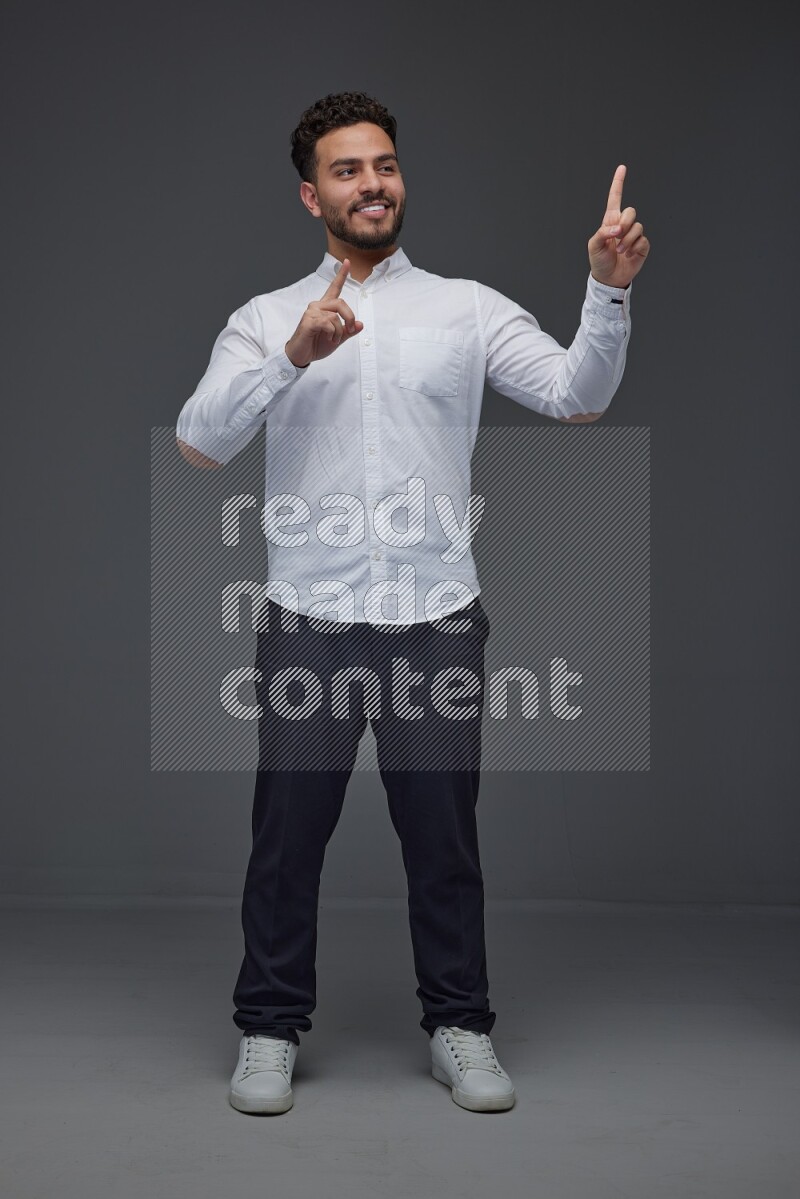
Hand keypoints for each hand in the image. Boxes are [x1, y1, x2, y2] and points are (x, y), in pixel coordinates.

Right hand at [284, 258, 362, 366]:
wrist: (300, 355)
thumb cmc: (315, 345)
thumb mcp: (337, 338)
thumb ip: (348, 331)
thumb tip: (361, 324)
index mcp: (325, 307)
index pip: (334, 288)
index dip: (342, 275)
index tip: (347, 262)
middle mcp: (317, 306)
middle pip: (341, 303)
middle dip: (350, 318)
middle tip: (350, 330)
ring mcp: (311, 312)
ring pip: (335, 316)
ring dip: (340, 331)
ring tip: (334, 339)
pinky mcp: (308, 321)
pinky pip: (328, 323)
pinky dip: (333, 333)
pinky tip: (328, 338)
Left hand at [588, 165, 649, 288]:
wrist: (609, 279)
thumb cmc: (599, 261)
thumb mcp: (593, 246)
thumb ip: (602, 233)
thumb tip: (617, 229)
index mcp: (610, 221)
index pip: (615, 198)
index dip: (618, 183)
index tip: (622, 167)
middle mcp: (623, 225)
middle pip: (631, 211)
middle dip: (625, 223)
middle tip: (617, 236)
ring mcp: (634, 235)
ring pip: (638, 226)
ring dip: (628, 240)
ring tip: (620, 251)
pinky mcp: (642, 245)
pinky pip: (643, 239)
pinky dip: (635, 247)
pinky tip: (629, 254)